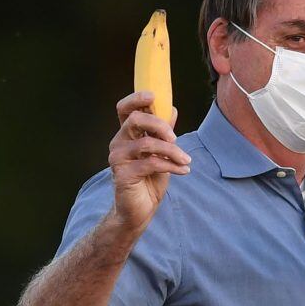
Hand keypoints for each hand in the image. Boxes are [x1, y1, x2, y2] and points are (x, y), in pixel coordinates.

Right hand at [108, 91, 190, 232]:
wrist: (139, 210)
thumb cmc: (149, 179)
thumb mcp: (161, 153)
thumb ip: (164, 132)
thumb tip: (172, 109)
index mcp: (127, 135)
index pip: (124, 109)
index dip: (136, 98)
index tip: (154, 95)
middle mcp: (118, 143)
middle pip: (135, 120)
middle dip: (159, 125)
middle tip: (176, 137)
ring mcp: (118, 158)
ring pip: (147, 143)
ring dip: (172, 150)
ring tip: (186, 160)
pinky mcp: (123, 174)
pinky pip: (151, 163)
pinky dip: (172, 165)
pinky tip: (184, 170)